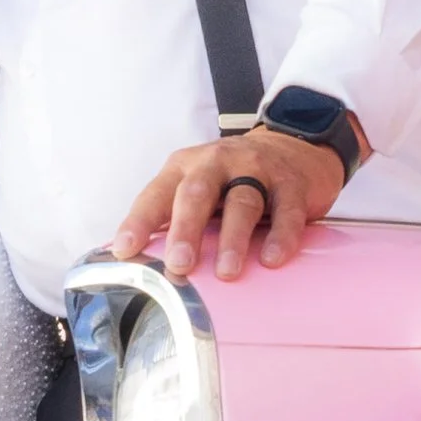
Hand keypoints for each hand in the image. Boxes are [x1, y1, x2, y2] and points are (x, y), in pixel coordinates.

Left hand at [110, 125, 349, 283]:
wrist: (294, 147)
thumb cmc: (234, 180)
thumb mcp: (200, 187)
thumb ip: (174, 216)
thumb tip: (136, 261)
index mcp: (186, 167)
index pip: (157, 194)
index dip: (139, 221)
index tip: (125, 249)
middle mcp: (217, 163)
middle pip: (197, 194)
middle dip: (186, 229)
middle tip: (180, 264)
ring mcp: (257, 170)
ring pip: (242, 203)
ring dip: (233, 239)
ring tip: (227, 272)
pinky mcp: (292, 184)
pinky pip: (286, 211)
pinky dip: (280, 236)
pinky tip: (272, 259)